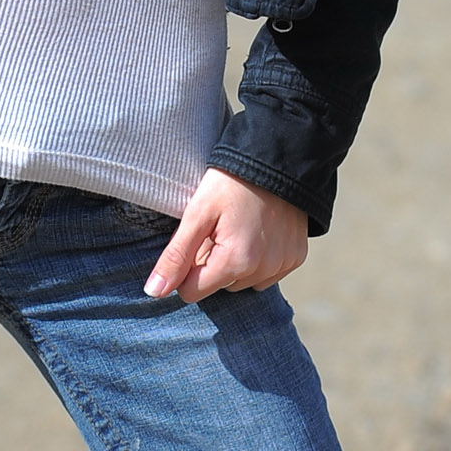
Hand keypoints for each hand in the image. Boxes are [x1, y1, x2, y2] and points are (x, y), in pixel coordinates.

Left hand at [146, 169, 308, 303]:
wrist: (275, 158)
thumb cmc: (230, 183)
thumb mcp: (196, 214)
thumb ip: (176, 256)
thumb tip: (154, 292)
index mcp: (235, 261)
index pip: (192, 292)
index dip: (186, 269)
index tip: (195, 240)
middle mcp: (262, 270)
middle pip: (218, 287)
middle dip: (212, 264)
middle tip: (217, 229)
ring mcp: (282, 265)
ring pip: (242, 283)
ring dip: (235, 264)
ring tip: (238, 228)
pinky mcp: (295, 258)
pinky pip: (267, 275)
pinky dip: (258, 260)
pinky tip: (258, 233)